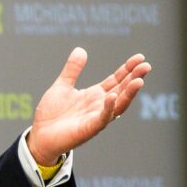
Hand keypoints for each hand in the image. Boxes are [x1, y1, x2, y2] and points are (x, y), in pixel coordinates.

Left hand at [27, 47, 150, 164]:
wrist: (39, 136)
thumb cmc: (51, 114)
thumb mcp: (61, 86)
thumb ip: (72, 70)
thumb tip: (80, 49)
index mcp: (95, 95)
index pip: (116, 80)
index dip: (127, 69)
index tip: (139, 57)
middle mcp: (99, 106)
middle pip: (122, 91)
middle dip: (134, 78)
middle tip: (146, 66)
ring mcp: (96, 118)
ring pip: (118, 105)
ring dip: (129, 94)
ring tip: (139, 80)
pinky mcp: (88, 129)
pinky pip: (102, 119)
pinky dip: (108, 108)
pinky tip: (111, 96)